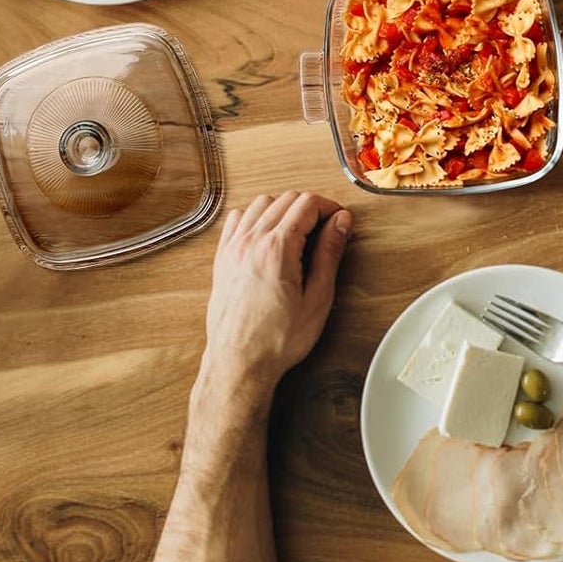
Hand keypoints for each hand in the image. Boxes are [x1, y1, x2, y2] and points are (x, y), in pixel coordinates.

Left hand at [199, 192, 351, 421]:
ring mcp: (232, 249)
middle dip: (310, 206)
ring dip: (283, 208)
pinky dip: (255, 217)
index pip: (306, 203)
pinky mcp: (222, 259)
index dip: (329, 207)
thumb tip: (340, 222)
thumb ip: (330, 253)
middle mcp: (250, 241)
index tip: (339, 220)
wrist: (239, 362)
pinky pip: (236, 220)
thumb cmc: (278, 339)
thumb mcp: (318, 297)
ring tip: (299, 231)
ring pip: (259, 204)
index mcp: (277, 248)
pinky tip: (268, 235)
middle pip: (284, 198)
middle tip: (326, 227)